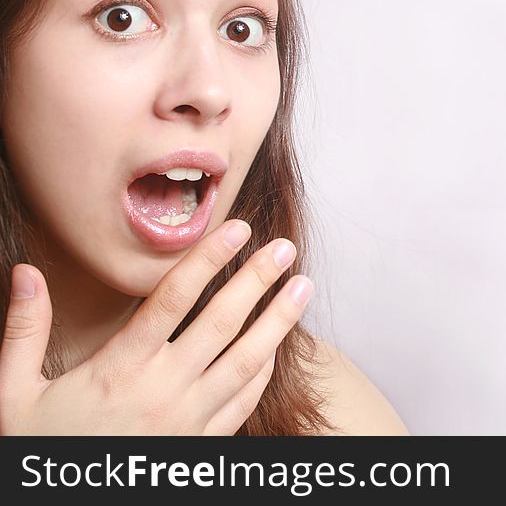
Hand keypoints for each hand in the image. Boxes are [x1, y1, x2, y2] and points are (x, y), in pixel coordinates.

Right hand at [0, 220, 312, 434]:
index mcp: (117, 369)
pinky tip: (278, 347)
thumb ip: (24, 331)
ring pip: (245, 362)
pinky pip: (243, 404)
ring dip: (277, 323)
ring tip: (301, 288)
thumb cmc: (41, 452)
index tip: (237, 228)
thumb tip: (25, 274)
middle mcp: (161, 391)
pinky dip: (264, 372)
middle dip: (256, 281)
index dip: (208, 259)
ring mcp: (187, 421)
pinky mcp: (201, 446)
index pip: (172, 300)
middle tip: (284, 248)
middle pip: (221, 324)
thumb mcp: (13, 395)